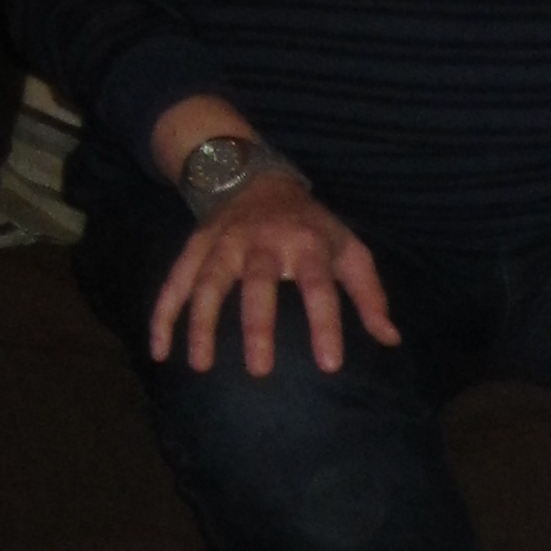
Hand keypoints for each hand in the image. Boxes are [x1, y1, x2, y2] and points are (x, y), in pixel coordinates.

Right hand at [148, 169, 401, 378]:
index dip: (325, 324)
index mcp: (306, 243)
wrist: (257, 179)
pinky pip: (173, 282)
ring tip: (201, 366)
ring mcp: (223, 243)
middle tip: (259, 372)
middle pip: (256, 284)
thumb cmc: (312, 227)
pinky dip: (164, 315)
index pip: (318, 286)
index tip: (330, 365)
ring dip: (200, 324)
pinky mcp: (195, 247)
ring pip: (206, 283)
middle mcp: (261, 241)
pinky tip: (160, 353)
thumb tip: (390, 340)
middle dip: (257, 326)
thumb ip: (369, 294)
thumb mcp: (349, 249)